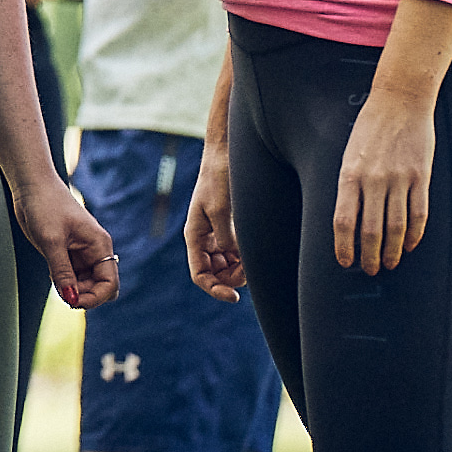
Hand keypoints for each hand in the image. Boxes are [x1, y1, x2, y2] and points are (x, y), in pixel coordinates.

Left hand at [14, 176, 117, 309]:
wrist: (31, 185)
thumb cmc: (45, 205)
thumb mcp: (51, 241)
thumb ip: (62, 272)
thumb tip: (71, 299)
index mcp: (99, 245)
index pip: (109, 283)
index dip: (95, 297)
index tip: (74, 301)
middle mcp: (94, 250)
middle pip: (99, 286)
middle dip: (84, 295)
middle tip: (63, 294)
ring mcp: (80, 252)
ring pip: (85, 283)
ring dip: (73, 289)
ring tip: (55, 281)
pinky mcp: (67, 252)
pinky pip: (72, 276)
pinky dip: (64, 281)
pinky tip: (52, 275)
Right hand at [184, 150, 245, 300]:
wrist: (226, 154)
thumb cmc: (218, 178)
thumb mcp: (220, 209)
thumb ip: (226, 237)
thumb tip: (233, 258)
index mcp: (195, 235)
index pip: (200, 274)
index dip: (215, 289)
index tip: (235, 297)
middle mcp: (204, 238)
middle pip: (214, 273)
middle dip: (231, 279)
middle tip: (250, 273)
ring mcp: (217, 233)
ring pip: (227, 265)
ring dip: (240, 269)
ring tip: (255, 261)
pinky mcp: (230, 227)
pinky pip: (236, 252)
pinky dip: (245, 257)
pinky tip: (256, 250)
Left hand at [334, 86, 435, 273]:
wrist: (400, 100)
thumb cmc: (370, 128)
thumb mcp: (349, 154)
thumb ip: (348, 186)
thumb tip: (348, 222)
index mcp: (349, 174)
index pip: (343, 221)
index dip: (344, 247)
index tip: (345, 262)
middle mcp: (373, 179)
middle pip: (370, 230)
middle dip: (369, 256)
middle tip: (370, 270)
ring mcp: (399, 178)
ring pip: (395, 227)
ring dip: (392, 251)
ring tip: (389, 263)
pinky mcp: (420, 176)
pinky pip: (418, 213)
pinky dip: (414, 234)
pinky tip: (409, 245)